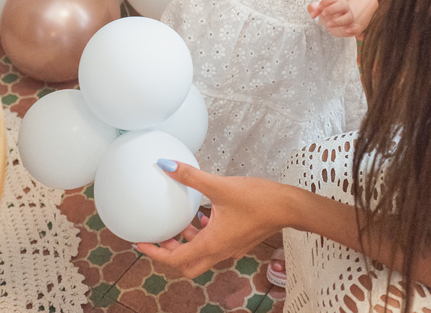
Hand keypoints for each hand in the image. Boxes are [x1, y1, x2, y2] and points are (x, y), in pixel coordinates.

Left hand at [136, 161, 290, 277]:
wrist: (288, 206)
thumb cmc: (258, 200)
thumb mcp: (220, 186)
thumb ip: (191, 177)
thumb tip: (166, 165)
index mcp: (212, 244)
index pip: (175, 259)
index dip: (155, 253)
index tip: (142, 243)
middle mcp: (220, 252)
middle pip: (187, 264)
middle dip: (170, 253)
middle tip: (160, 237)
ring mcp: (231, 248)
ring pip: (202, 255)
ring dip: (187, 243)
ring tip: (179, 224)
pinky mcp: (239, 241)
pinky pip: (215, 245)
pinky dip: (204, 235)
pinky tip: (205, 216)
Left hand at [308, 0, 360, 37]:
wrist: (340, 24)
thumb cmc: (329, 14)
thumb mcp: (320, 10)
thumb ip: (313, 8)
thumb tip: (312, 13)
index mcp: (336, 2)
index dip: (326, 1)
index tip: (320, 6)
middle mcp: (344, 8)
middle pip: (342, 5)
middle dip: (332, 9)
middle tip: (323, 14)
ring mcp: (349, 18)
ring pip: (348, 17)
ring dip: (339, 21)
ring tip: (328, 25)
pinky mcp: (353, 28)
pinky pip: (356, 28)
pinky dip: (353, 29)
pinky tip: (347, 31)